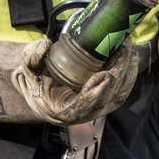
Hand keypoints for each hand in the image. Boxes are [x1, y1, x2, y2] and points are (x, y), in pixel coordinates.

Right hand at [12, 38, 138, 124]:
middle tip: (121, 48)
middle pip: (108, 98)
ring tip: (128, 48)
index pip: (83, 106)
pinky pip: (122, 89)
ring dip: (127, 72)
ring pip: (118, 94)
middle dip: (118, 73)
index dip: (95, 92)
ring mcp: (98, 107)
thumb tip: (45, 46)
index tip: (104, 74)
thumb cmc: (35, 81)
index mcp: (63, 110)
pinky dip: (129, 73)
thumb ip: (31, 57)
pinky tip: (131, 56)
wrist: (42, 89)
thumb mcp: (26, 68)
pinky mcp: (107, 99)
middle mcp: (84, 113)